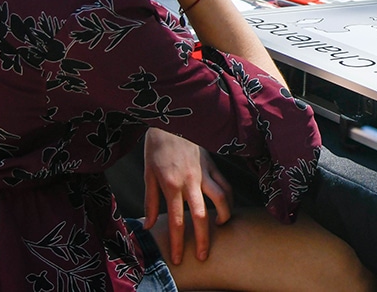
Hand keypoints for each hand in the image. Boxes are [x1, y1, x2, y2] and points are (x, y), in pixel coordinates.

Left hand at [143, 128, 231, 264]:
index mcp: (171, 185)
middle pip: (201, 216)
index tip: (180, 258)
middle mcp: (190, 181)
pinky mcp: (213, 164)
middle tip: (205, 255)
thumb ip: (151, 201)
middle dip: (204, 239)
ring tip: (221, 226)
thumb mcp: (148, 174)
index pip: (176, 221)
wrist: (172, 118)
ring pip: (222, 198)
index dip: (179, 242)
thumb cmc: (156, 145)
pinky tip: (226, 205)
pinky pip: (226, 184)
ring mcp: (204, 172)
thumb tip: (148, 225)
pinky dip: (229, 197)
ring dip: (224, 216)